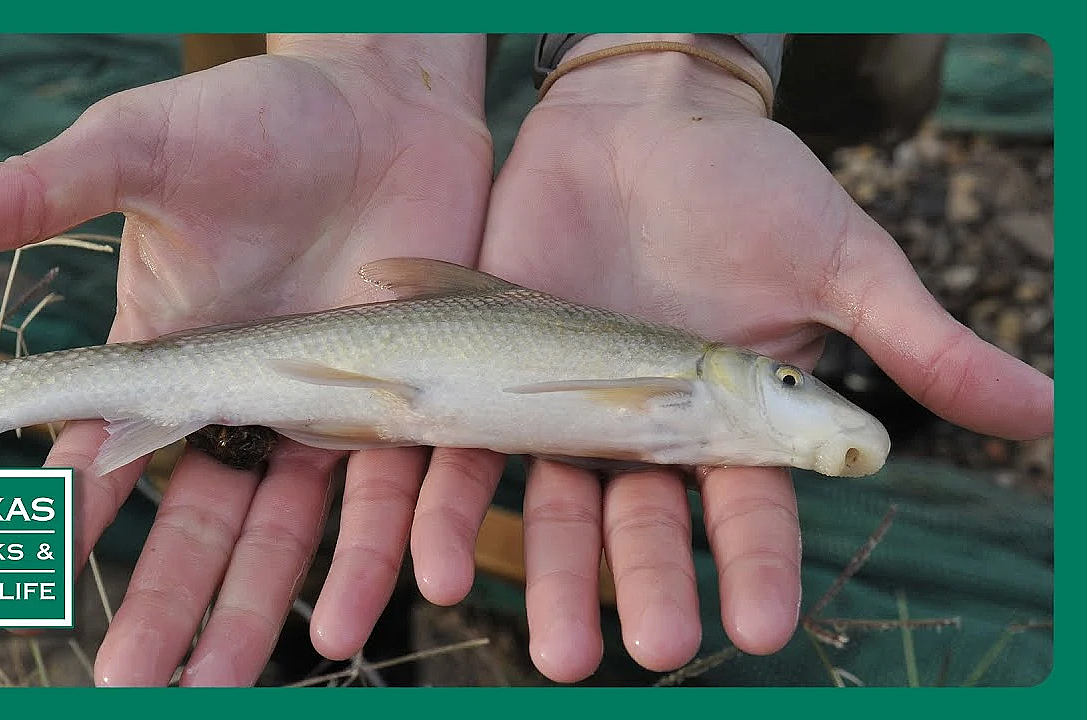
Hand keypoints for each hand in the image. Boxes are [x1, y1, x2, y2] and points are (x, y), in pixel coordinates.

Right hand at [0, 34, 494, 685]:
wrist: (385, 100)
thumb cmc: (258, 117)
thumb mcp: (145, 147)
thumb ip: (46, 187)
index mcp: (177, 346)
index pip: (117, 445)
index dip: (84, 509)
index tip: (50, 573)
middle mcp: (251, 393)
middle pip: (204, 515)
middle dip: (168, 598)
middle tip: (132, 679)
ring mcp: (331, 401)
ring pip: (295, 525)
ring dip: (263, 604)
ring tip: (227, 677)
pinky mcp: (410, 395)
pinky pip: (395, 487)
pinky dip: (384, 547)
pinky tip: (363, 610)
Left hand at [479, 33, 1052, 681]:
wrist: (641, 119)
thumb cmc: (753, 187)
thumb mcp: (842, 258)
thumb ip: (918, 340)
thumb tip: (1046, 414)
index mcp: (731, 420)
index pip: (750, 510)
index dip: (757, 564)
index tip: (765, 625)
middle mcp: (646, 429)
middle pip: (645, 527)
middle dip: (647, 588)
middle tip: (648, 651)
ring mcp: (566, 405)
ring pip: (556, 506)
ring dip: (551, 575)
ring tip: (553, 648)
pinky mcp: (491, 373)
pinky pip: (465, 447)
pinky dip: (448, 503)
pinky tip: (435, 561)